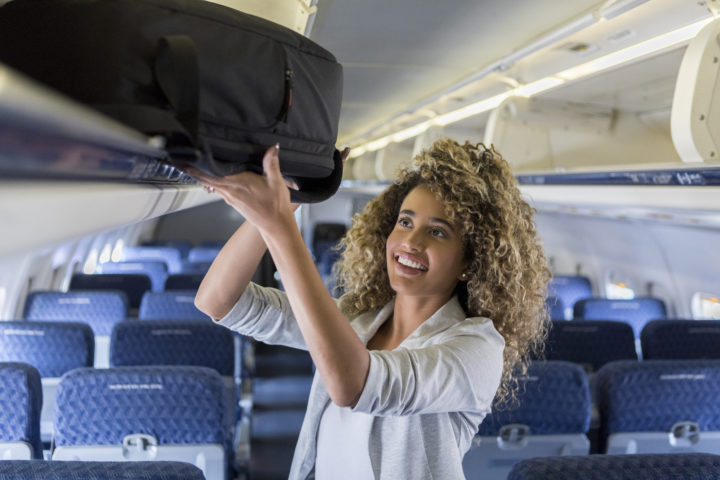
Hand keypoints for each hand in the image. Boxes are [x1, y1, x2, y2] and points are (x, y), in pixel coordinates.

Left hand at [181, 144, 296, 234]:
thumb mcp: (276, 181)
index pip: (208, 176)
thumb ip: (271, 163)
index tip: (182, 162)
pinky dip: (212, 183)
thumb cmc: (275, 205)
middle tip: (181, 162)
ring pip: (211, 186)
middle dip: (193, 171)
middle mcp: (230, 192)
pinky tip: (213, 179)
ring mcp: (230, 198)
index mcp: (236, 184)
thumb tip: (273, 148)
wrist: (276, 225)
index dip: (194, 169)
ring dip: (202, 177)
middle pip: (205, 180)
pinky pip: (218, 190)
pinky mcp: (234, 202)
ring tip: (193, 168)